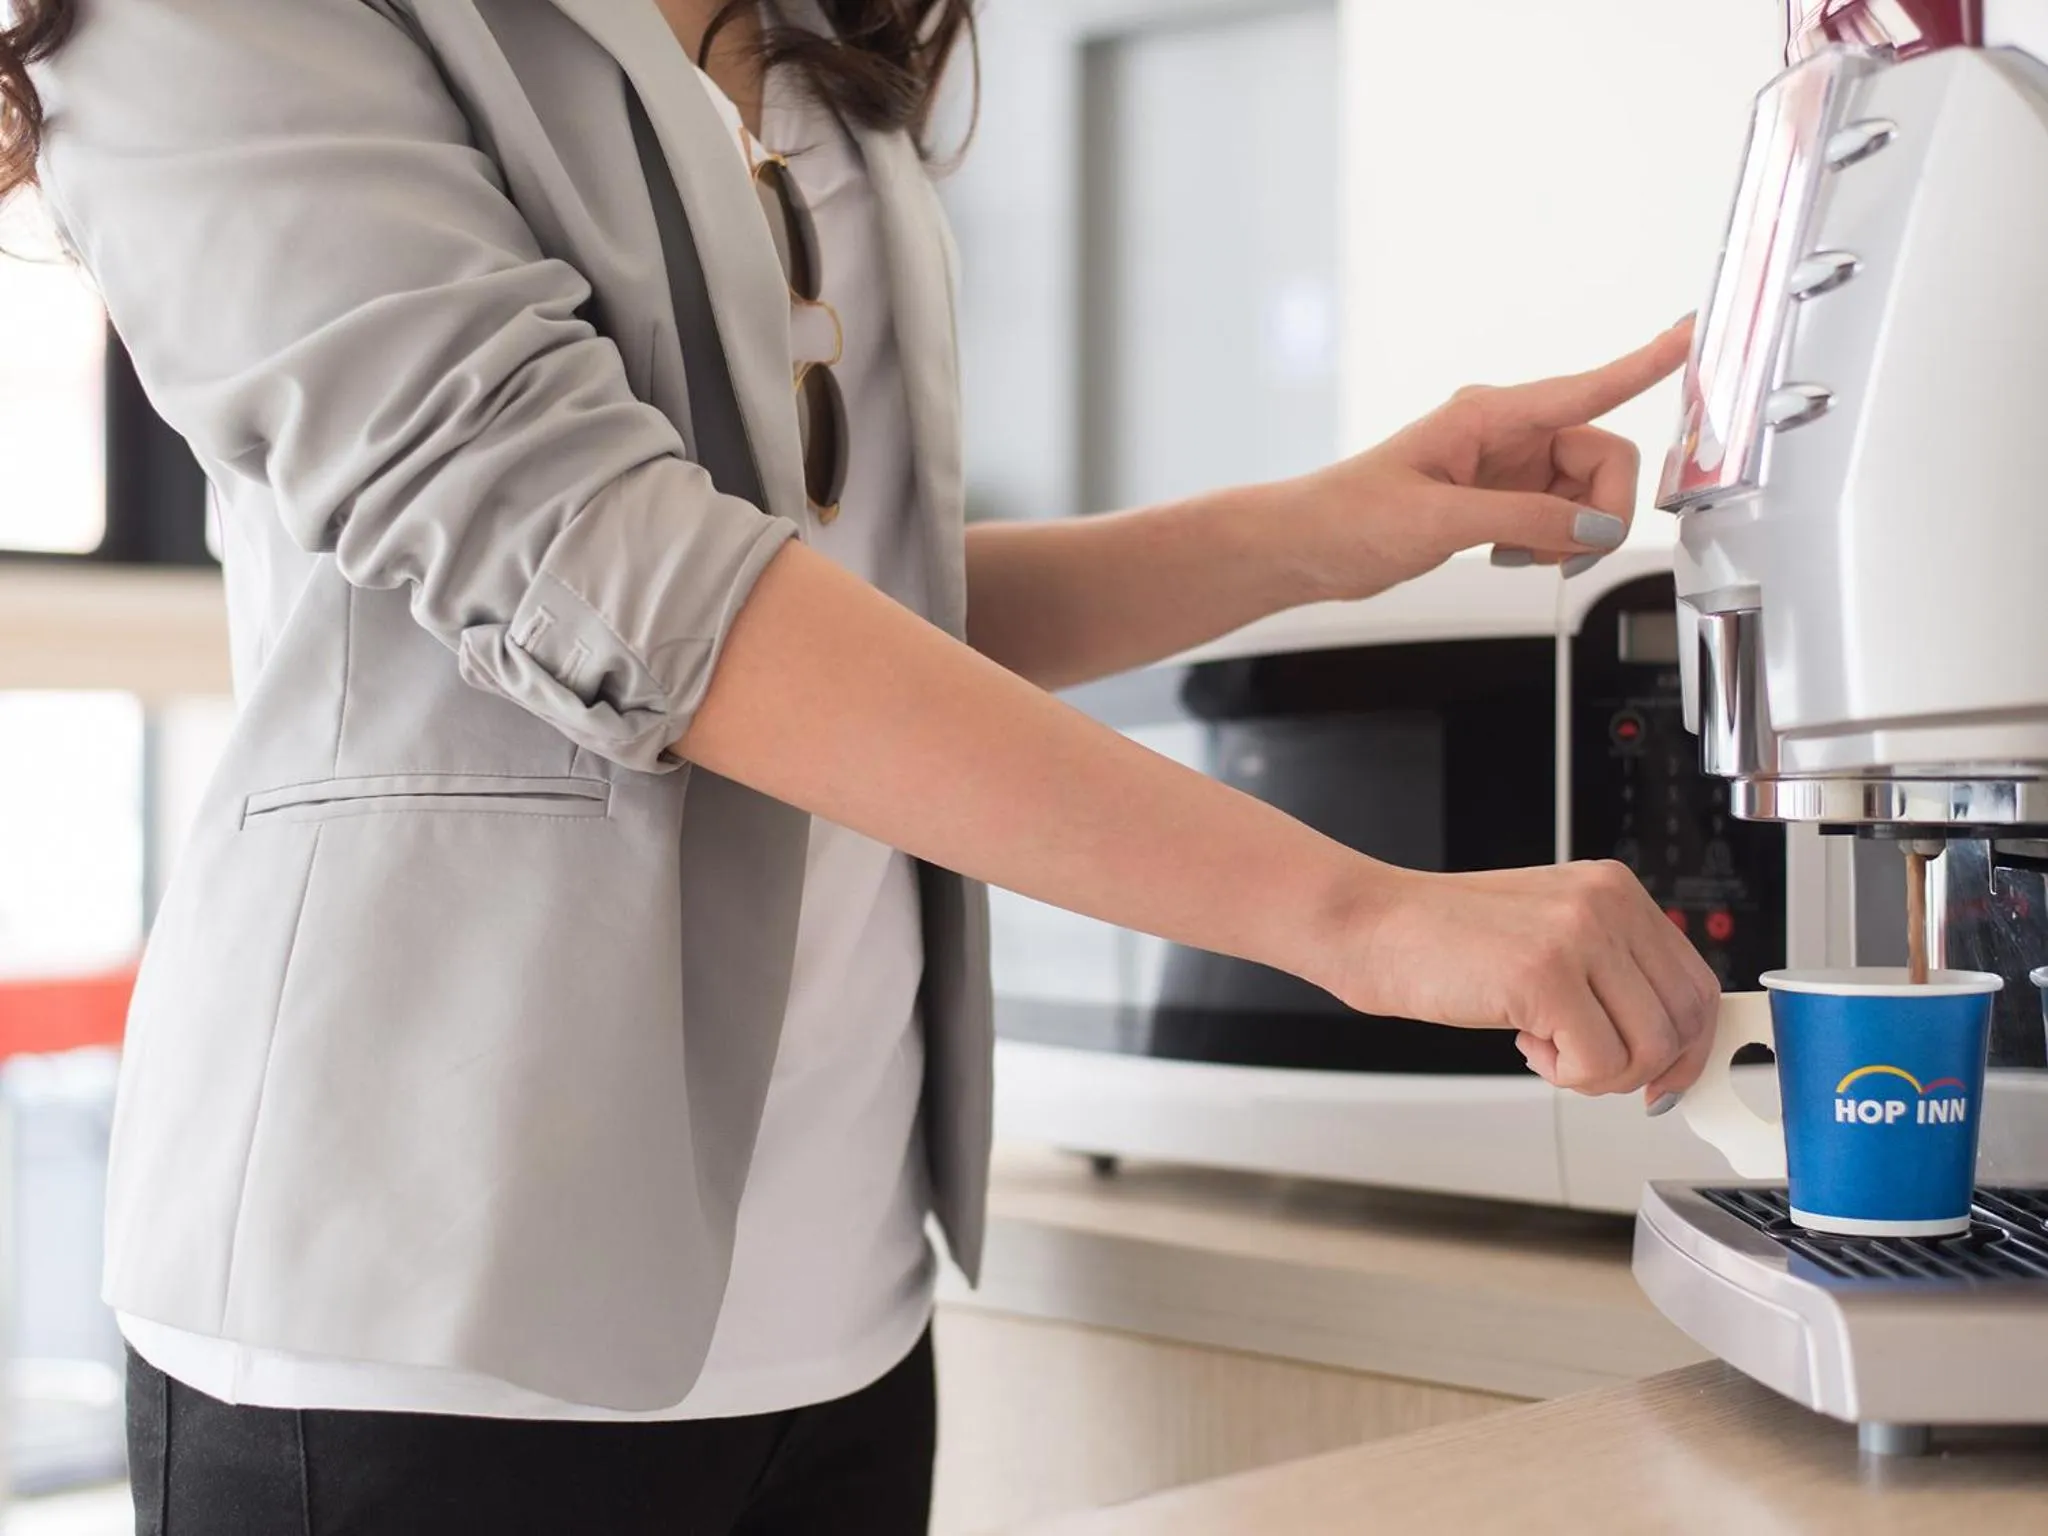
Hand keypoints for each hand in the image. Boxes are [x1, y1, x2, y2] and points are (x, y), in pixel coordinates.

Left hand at [1275, 318, 1693, 601]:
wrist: (1306, 548)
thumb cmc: (1350, 517)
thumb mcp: (1441, 520)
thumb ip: (1527, 519)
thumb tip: (1596, 529)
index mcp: (1490, 416)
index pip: (1587, 386)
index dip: (1646, 362)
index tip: (1694, 334)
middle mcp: (1505, 434)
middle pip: (1601, 458)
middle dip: (1603, 508)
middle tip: (1571, 551)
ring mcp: (1504, 468)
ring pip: (1586, 494)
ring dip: (1575, 532)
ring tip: (1525, 556)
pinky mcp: (1498, 501)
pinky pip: (1559, 517)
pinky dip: (1553, 542)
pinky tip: (1514, 556)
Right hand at [1326, 860, 1719, 1100]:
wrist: (1372, 927)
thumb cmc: (1442, 940)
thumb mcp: (1547, 935)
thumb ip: (1607, 972)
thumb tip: (1663, 1044)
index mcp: (1613, 890)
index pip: (1695, 981)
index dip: (1688, 1044)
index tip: (1663, 1076)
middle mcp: (1606, 904)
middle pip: (1684, 1019)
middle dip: (1647, 1067)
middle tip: (1594, 1071)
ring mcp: (1579, 936)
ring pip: (1651, 1047)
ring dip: (1600, 1074)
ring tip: (1548, 1050)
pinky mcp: (1546, 975)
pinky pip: (1600, 1063)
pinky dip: (1567, 1076)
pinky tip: (1526, 1045)